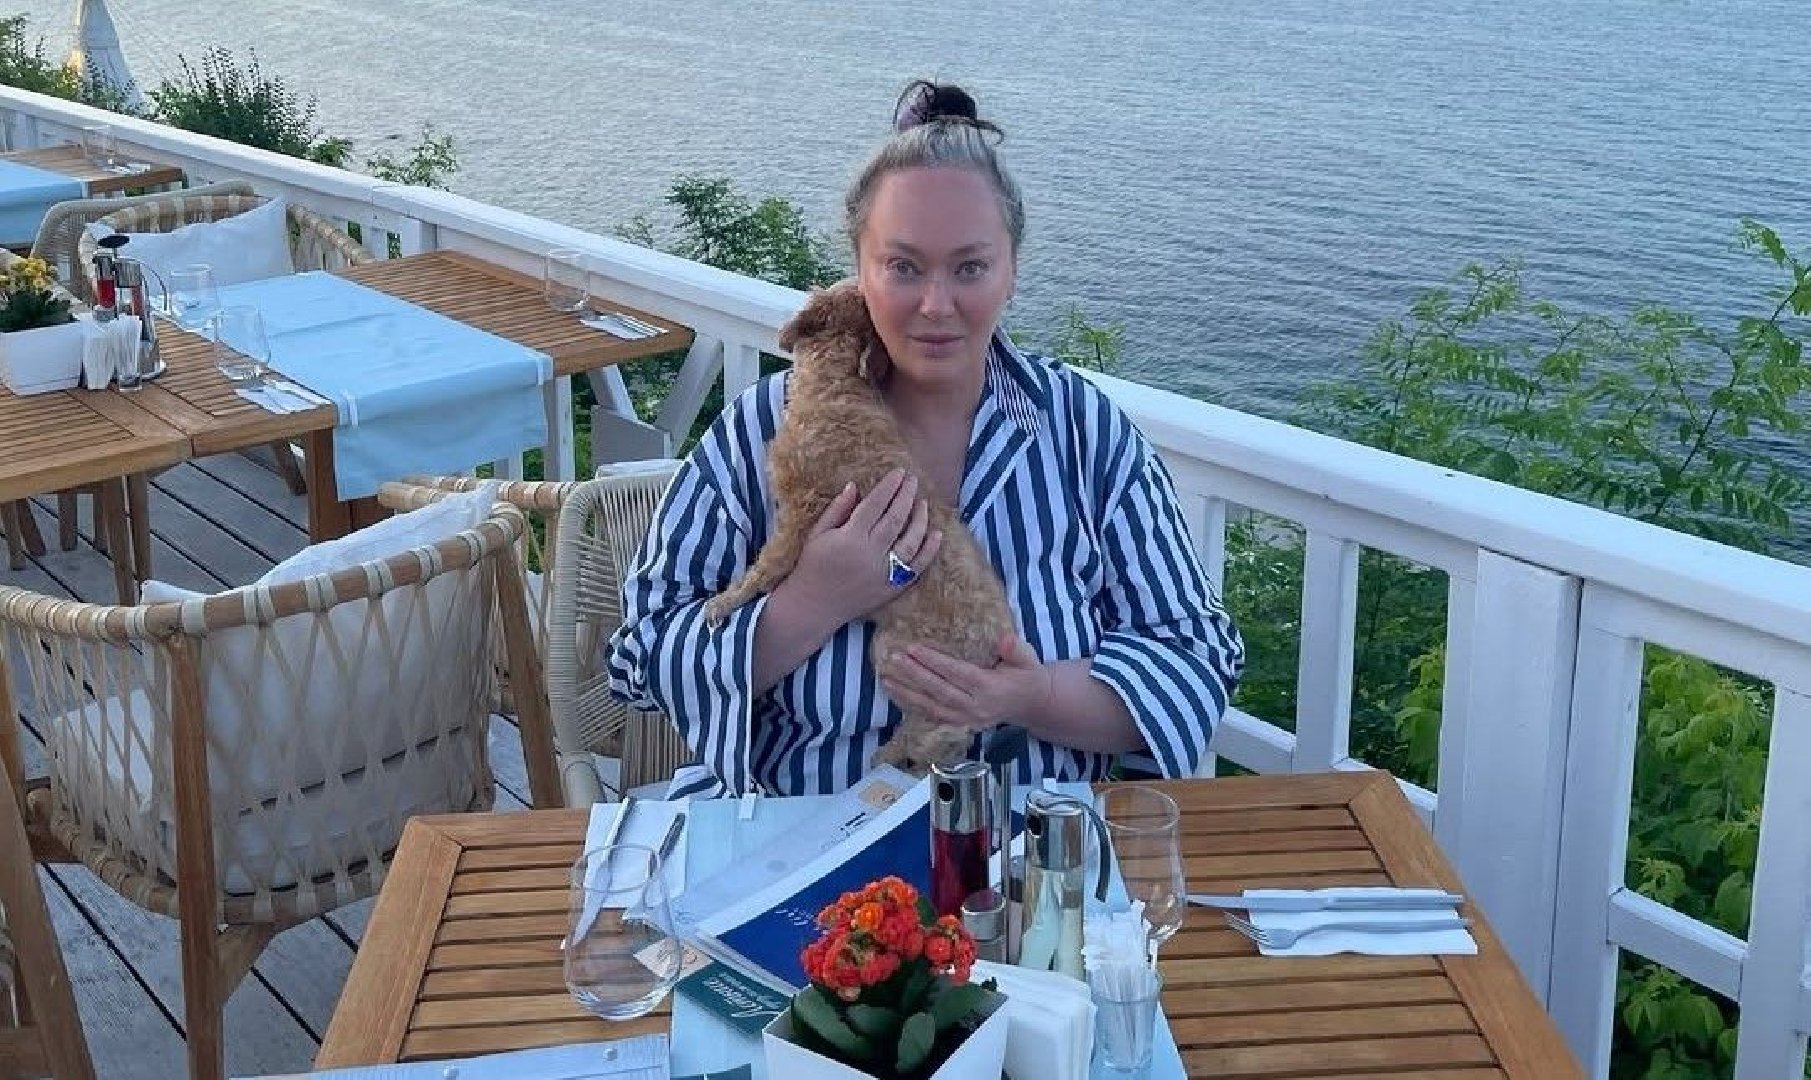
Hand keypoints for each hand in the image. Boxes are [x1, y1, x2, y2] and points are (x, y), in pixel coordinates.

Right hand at [784, 467, 943, 627]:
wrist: (814, 606)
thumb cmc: (812, 566)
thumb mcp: (817, 534)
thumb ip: (837, 510)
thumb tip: (854, 486)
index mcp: (849, 538)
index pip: (875, 505)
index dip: (889, 487)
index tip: (899, 472)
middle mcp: (869, 554)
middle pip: (895, 519)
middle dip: (906, 496)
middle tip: (913, 480)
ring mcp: (883, 572)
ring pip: (910, 541)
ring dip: (920, 520)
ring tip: (923, 503)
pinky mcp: (891, 588)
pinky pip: (916, 568)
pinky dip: (928, 551)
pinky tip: (936, 534)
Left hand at [879, 632, 1053, 731]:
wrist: (1030, 704)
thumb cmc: (1026, 675)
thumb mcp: (1027, 659)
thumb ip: (1016, 650)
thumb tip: (1005, 639)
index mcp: (991, 689)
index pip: (957, 674)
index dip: (935, 662)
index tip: (913, 648)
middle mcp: (976, 707)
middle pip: (939, 691)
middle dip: (914, 675)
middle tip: (893, 658)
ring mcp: (966, 719)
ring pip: (931, 706)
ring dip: (906, 692)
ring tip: (885, 676)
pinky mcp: (958, 724)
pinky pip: (931, 715)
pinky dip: (910, 705)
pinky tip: (894, 692)